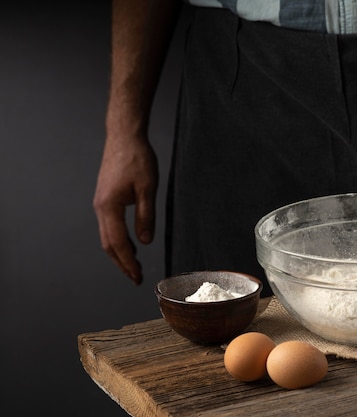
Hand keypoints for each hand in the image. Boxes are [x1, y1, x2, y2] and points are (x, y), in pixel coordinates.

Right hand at [93, 133, 157, 284]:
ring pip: (107, 236)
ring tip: (134, 266)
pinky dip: (118, 239)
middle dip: (122, 263)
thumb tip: (145, 241)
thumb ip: (146, 216)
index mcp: (109, 207)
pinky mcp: (105, 198)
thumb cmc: (137, 159)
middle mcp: (101, 207)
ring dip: (119, 253)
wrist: (124, 137)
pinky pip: (110, 225)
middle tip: (136, 278)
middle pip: (108, 244)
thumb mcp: (148, 188)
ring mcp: (101, 203)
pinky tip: (131, 243)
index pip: (118, 243)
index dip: (128, 262)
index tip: (138, 276)